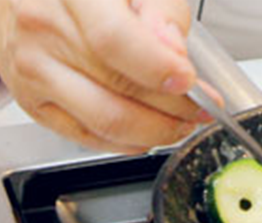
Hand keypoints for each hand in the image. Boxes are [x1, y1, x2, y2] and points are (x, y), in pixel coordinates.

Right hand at [0, 0, 208, 152]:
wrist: (32, 0)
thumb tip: (174, 49)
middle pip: (120, 87)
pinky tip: (152, 130)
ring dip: (159, 131)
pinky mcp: (34, 103)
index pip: (114, 40)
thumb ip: (162, 9)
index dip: (158, 67)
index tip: (190, 81)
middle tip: (203, 107)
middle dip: (176, 107)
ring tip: (184, 122)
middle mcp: (43, 30)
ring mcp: (34, 71)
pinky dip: (132, 142)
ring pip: (108, 121)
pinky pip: (90, 137)